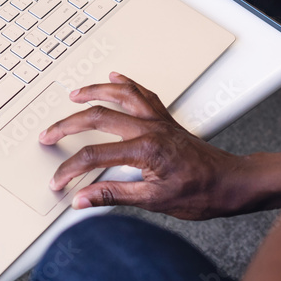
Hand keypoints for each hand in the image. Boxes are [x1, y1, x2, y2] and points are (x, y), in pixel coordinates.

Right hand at [39, 72, 249, 219]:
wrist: (231, 183)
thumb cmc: (202, 193)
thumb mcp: (154, 202)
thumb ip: (114, 197)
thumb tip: (83, 199)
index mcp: (145, 149)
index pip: (95, 155)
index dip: (71, 169)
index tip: (58, 181)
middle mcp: (150, 128)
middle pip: (99, 117)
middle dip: (68, 125)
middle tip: (48, 134)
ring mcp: (158, 120)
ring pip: (120, 95)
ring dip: (94, 92)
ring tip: (73, 94)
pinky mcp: (166, 120)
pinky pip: (143, 94)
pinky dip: (126, 84)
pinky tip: (116, 79)